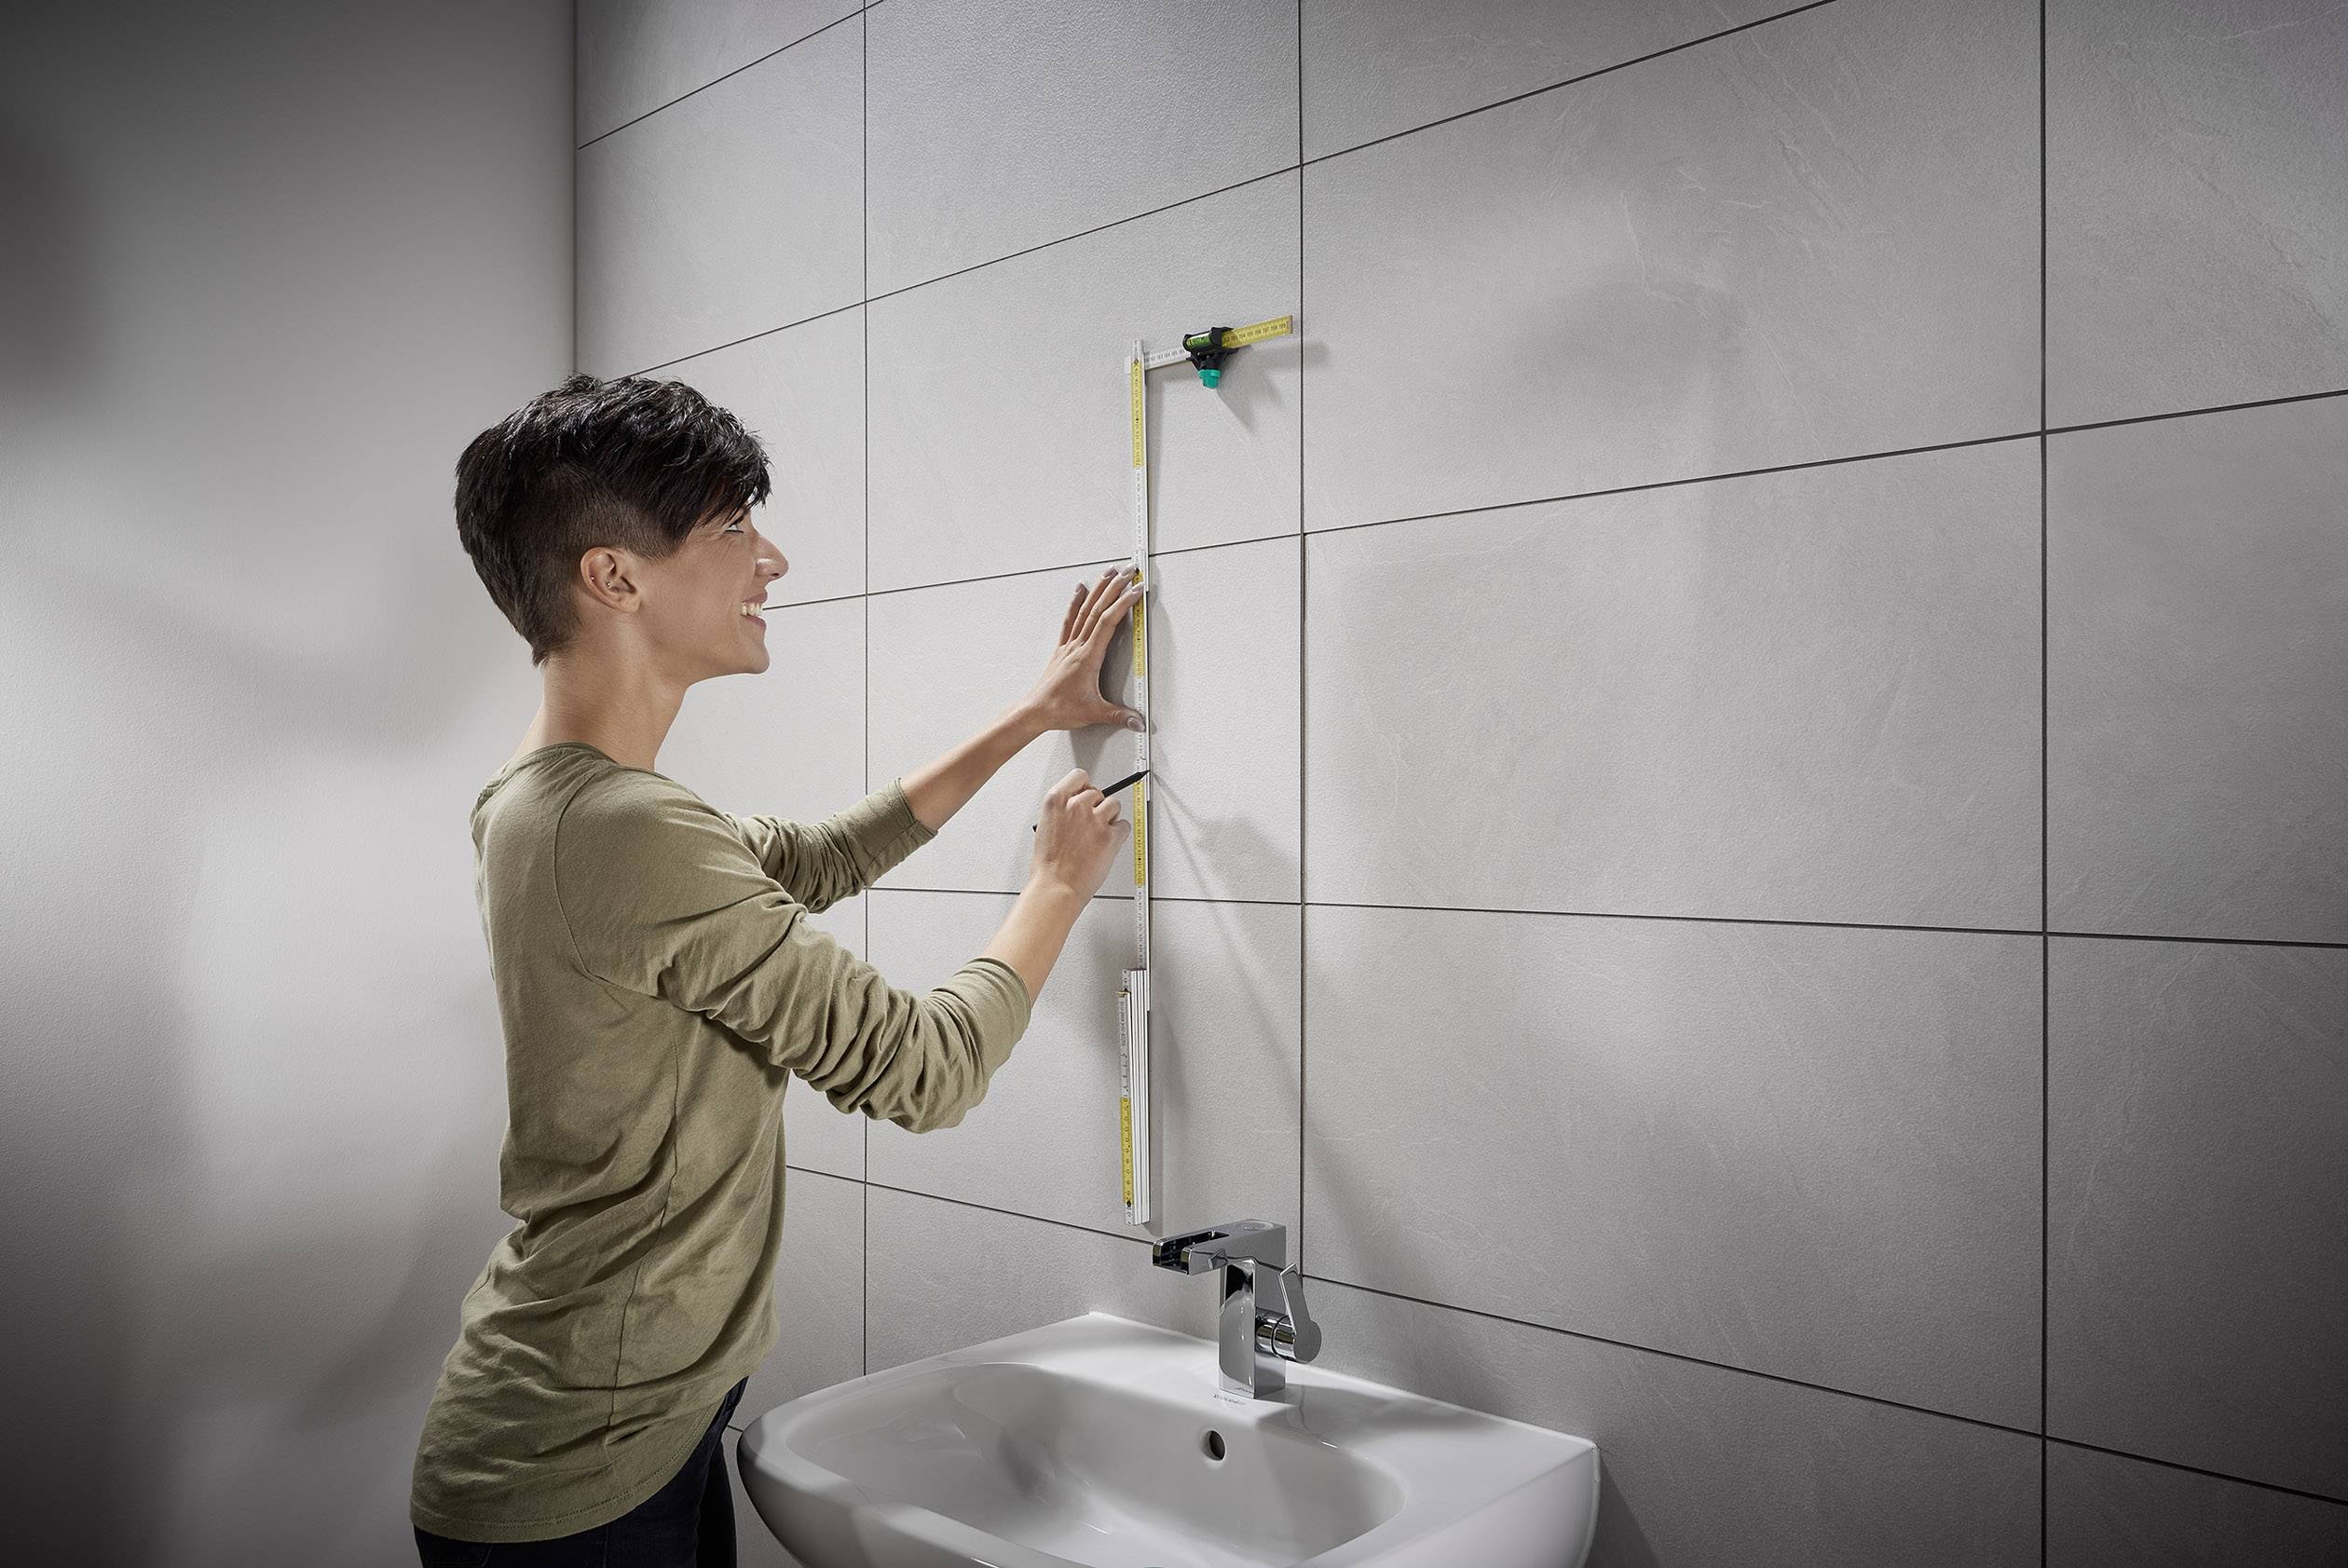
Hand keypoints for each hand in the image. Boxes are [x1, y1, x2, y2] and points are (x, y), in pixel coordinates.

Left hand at [1017, 565, 1145, 733]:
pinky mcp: (1063, 648)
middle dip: (1114, 587)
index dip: (1123, 604)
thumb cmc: (1060, 709)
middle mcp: (1077, 646)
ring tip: (1109, 572)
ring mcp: (1069, 645)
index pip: (1108, 623)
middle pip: (1098, 609)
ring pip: (1084, 610)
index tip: (1136, 590)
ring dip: (1098, 589)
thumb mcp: (1094, 713)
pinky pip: (1070, 619)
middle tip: (1128, 571)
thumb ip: (1119, 716)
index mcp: (1088, 657)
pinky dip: (1076, 602)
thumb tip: (1138, 722)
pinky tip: (1079, 589)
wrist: (1035, 710)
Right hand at [1029, 768, 1130, 896]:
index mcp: (1056, 801)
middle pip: (1098, 792)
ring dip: (1109, 817)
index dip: (1084, 786)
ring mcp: (1095, 820)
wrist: (1056, 886)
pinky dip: (1119, 834)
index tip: (1086, 793)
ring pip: (1114, 805)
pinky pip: (1124, 825)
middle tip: (1091, 823)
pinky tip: (1107, 843)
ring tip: (1099, 834)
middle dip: (1096, 806)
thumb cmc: (1048, 865)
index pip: (1079, 776)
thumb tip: (1075, 807)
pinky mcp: (1111, 835)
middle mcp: (1077, 806)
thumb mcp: (1045, 827)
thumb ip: (1062, 811)